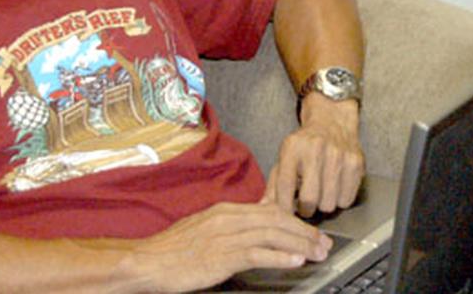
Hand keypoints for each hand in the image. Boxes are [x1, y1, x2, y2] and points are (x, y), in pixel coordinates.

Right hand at [135, 202, 332, 291]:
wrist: (148, 261)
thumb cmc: (173, 251)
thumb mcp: (204, 230)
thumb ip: (229, 227)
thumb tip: (252, 229)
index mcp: (225, 211)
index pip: (268, 210)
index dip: (294, 220)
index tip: (311, 231)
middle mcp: (228, 218)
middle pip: (276, 220)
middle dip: (304, 231)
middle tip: (324, 242)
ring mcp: (225, 236)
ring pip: (272, 234)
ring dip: (299, 243)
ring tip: (318, 252)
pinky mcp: (222, 256)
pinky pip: (257, 253)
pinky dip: (280, 256)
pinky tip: (295, 260)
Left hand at [264, 94, 364, 216]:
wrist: (332, 122)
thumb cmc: (305, 146)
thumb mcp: (285, 158)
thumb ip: (274, 184)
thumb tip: (265, 207)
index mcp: (293, 148)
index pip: (285, 185)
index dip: (284, 206)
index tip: (286, 212)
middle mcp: (315, 149)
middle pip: (310, 199)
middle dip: (306, 209)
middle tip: (306, 206)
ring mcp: (338, 155)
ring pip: (329, 203)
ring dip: (324, 205)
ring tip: (321, 194)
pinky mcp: (356, 163)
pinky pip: (347, 200)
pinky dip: (340, 200)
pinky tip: (335, 188)